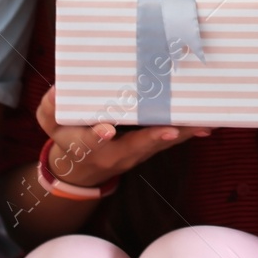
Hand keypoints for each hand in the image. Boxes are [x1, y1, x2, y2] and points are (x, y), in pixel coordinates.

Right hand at [34, 84, 208, 188]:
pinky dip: (187, 133)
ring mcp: (135, 153)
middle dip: (154, 137)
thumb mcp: (51, 122)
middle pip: (135, 146)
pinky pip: (169, 141)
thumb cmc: (68, 137)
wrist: (83, 168)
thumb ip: (51, 107)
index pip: (90, 142)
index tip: (105, 131)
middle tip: (173, 128)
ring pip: (158, 144)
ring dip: (181, 135)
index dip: (97, 136)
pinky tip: (206, 125)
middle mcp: (114, 153)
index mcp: (86, 145)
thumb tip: (58, 89)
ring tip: (203, 123)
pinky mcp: (149, 148)